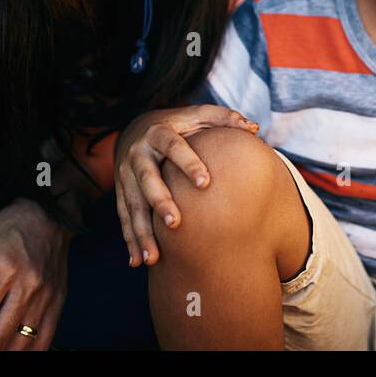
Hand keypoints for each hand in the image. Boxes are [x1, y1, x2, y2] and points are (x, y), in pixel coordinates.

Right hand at [114, 104, 258, 266]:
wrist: (136, 127)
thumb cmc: (178, 124)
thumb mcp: (198, 115)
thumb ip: (224, 118)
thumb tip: (254, 128)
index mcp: (159, 132)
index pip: (174, 146)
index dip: (189, 163)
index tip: (206, 183)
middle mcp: (138, 153)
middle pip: (147, 179)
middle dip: (160, 201)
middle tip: (176, 224)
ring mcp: (125, 174)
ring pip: (132, 204)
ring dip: (141, 231)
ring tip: (152, 257)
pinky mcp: (120, 190)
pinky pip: (124, 217)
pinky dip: (130, 240)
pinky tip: (137, 261)